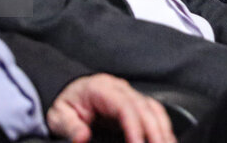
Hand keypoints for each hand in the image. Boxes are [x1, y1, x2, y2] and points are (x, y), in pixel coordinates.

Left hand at [46, 74, 173, 142]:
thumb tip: (82, 137)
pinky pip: (154, 112)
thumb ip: (70, 126)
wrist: (69, 93)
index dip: (135, 127)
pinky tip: (167, 139)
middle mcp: (120, 89)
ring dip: (163, 130)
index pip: (125, 107)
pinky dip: (163, 126)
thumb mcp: (59, 116)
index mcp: (101, 89)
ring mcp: (130, 94)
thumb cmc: (66, 105)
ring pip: (154, 109)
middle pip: (145, 108)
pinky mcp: (135, 103)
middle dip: (155, 132)